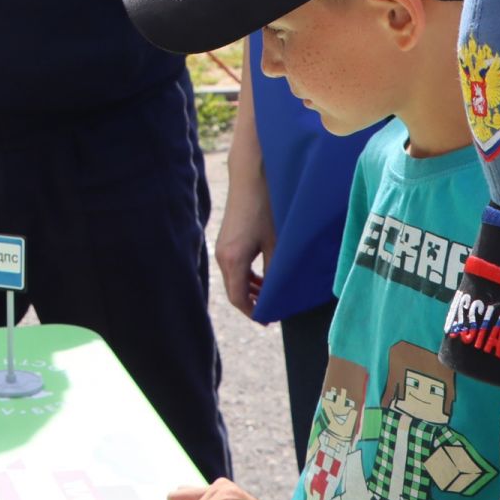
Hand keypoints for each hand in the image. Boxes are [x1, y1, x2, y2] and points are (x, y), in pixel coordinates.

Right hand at [214, 175, 274, 315]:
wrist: (250, 179)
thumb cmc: (265, 209)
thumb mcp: (275, 245)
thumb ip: (273, 272)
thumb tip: (276, 294)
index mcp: (233, 261)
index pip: (239, 298)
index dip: (253, 312)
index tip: (268, 320)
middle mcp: (222, 256)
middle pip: (234, 291)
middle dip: (252, 304)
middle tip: (271, 312)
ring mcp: (222, 248)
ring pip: (233, 279)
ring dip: (250, 290)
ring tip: (269, 295)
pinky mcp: (225, 240)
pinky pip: (233, 267)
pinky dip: (246, 277)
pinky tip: (261, 276)